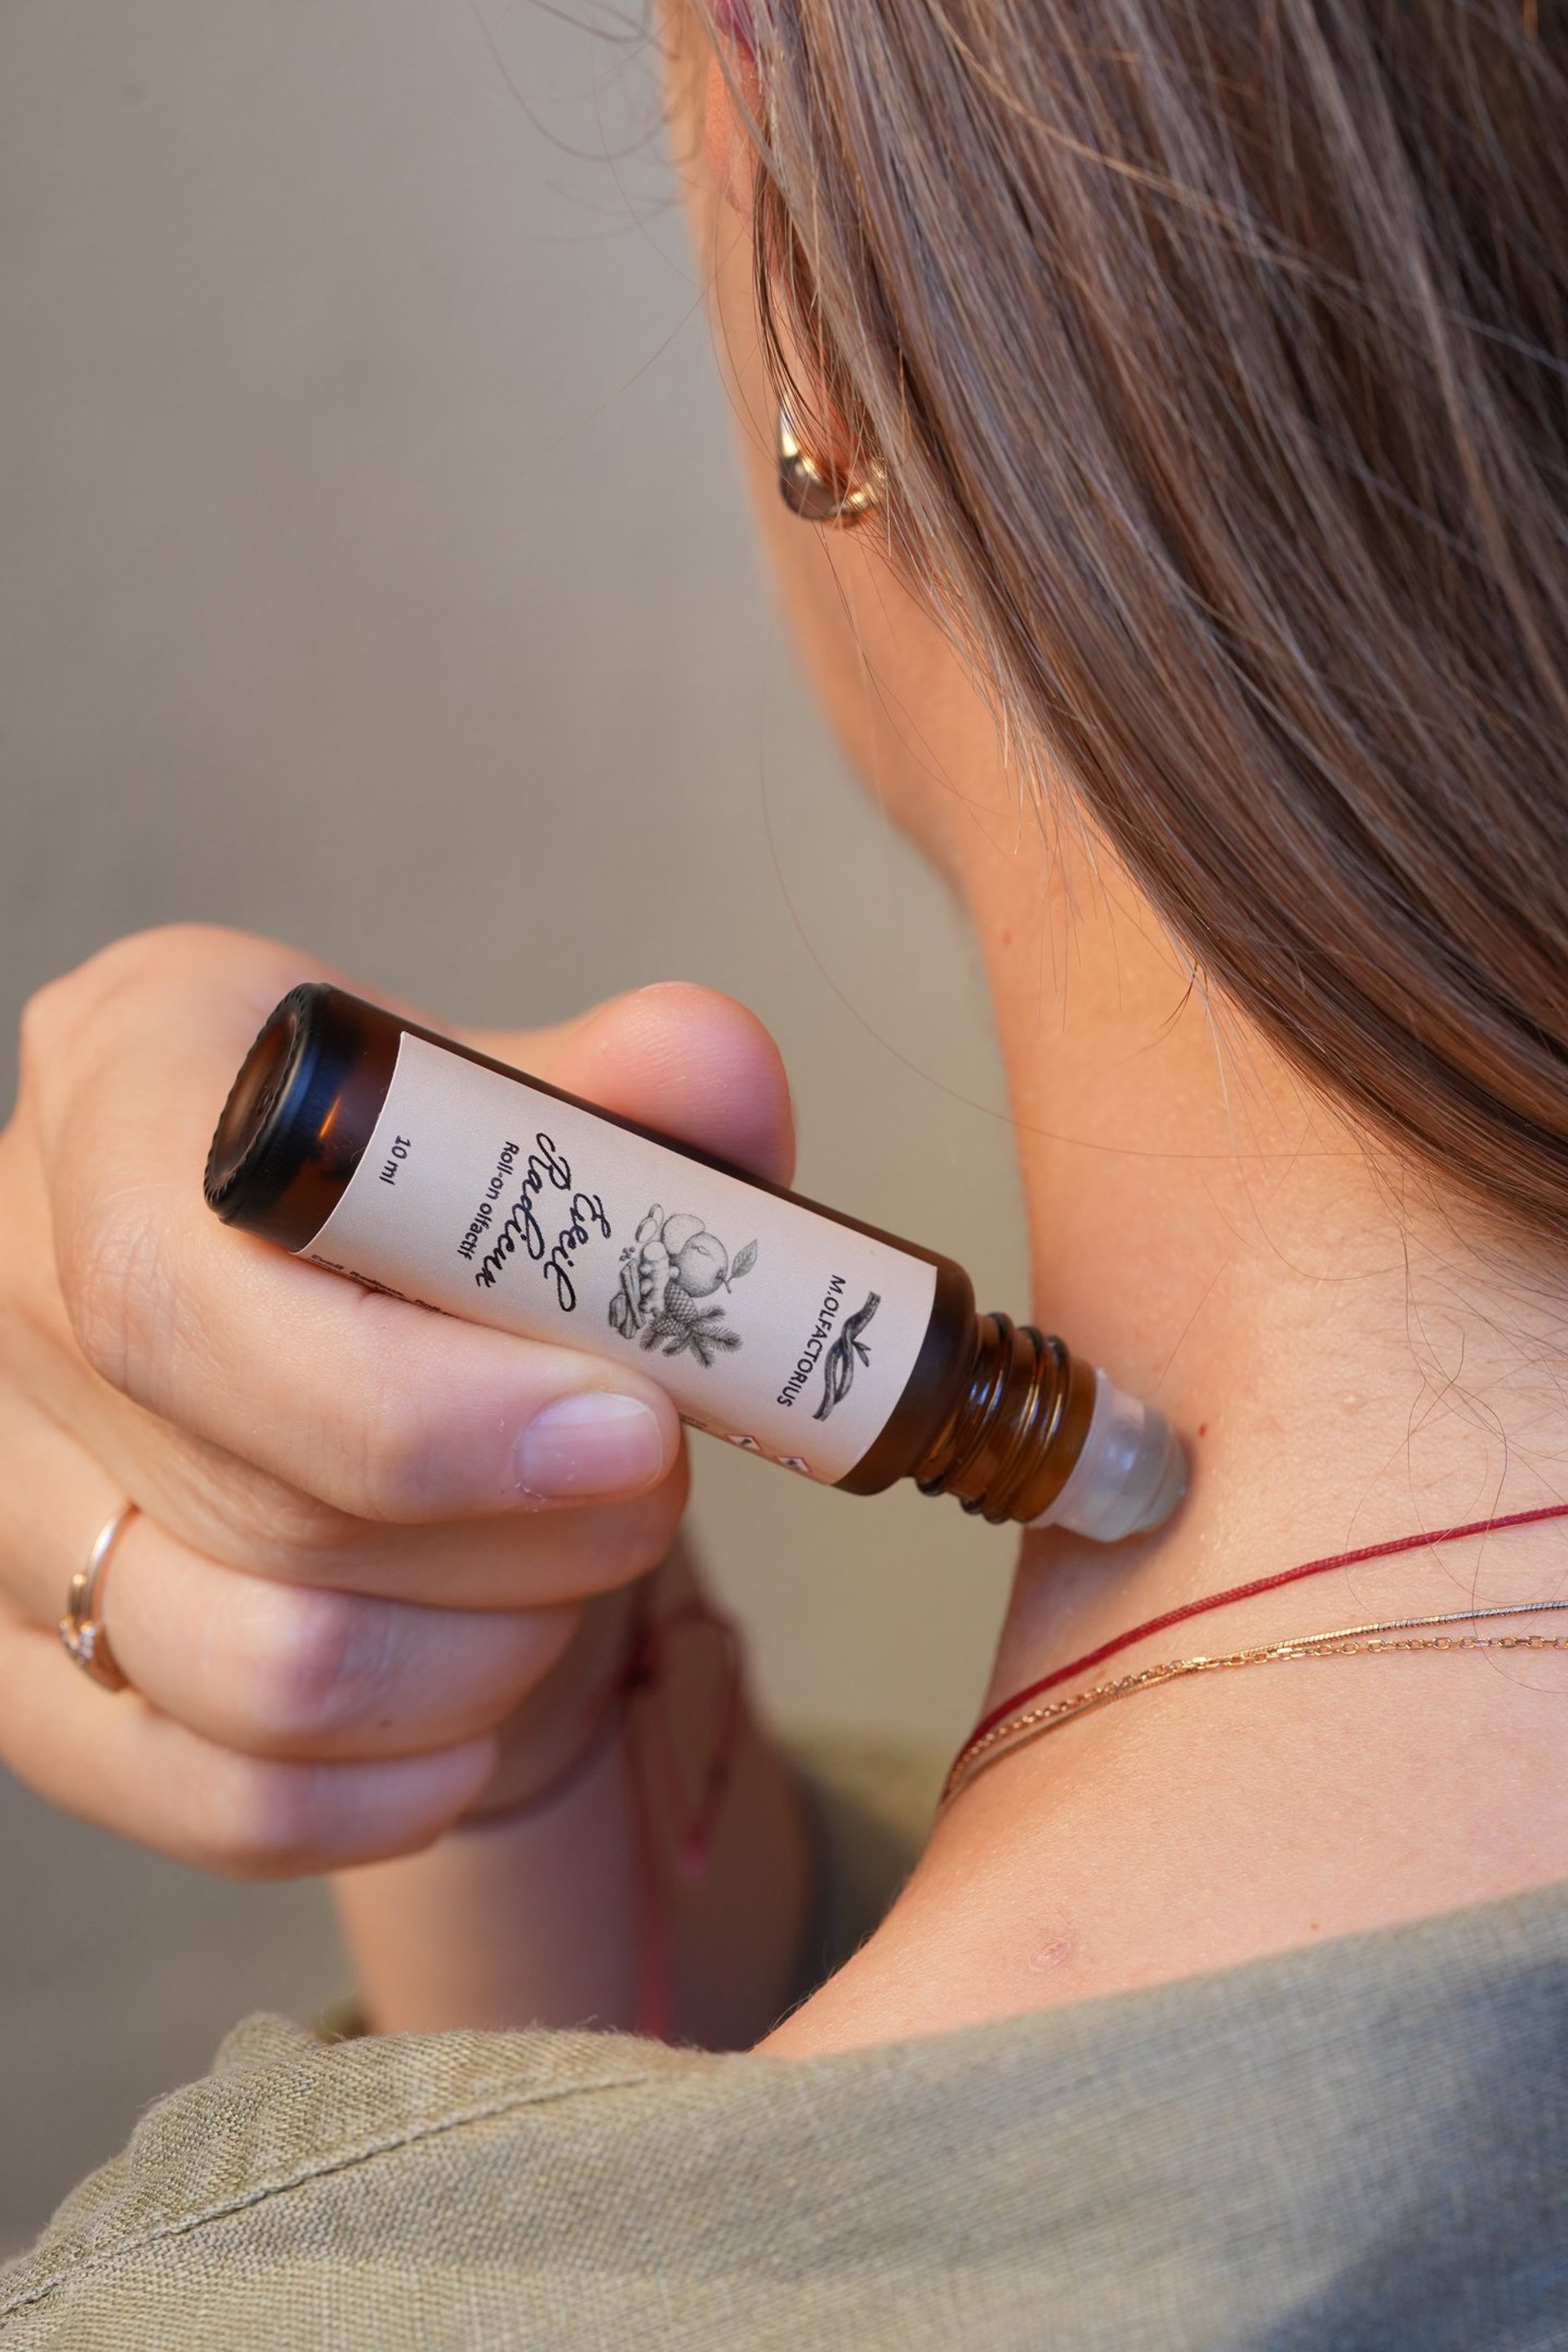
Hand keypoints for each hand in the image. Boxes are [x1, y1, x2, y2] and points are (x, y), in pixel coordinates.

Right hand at [0, 926, 792, 1875]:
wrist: (363, 1332)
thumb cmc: (439, 1199)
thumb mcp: (534, 1099)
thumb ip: (627, 1093)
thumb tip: (713, 1070)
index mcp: (122, 1084)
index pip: (182, 1295)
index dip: (427, 1403)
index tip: (631, 1430)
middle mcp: (17, 1286)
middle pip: (264, 1502)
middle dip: (529, 1530)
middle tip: (648, 1482)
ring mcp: (7, 1497)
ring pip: (263, 1672)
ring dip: (490, 1653)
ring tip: (570, 1571)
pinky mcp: (35, 1671)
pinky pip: (225, 1799)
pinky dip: (400, 1788)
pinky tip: (482, 1719)